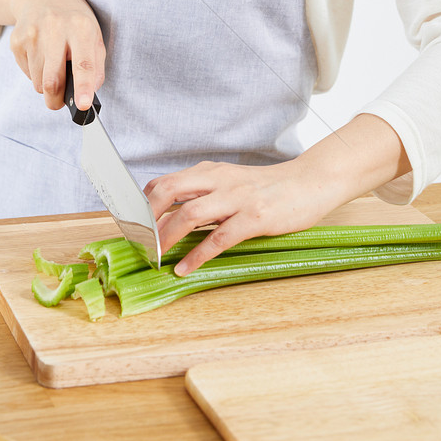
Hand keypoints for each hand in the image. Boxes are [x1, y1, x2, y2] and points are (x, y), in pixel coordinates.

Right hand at [7, 0, 105, 111]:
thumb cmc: (72, 19)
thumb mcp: (93, 34)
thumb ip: (96, 65)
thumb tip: (89, 93)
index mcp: (81, 27)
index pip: (83, 63)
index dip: (83, 87)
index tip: (83, 105)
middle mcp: (55, 28)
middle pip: (52, 81)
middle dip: (56, 100)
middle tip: (60, 103)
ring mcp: (32, 34)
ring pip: (38, 82)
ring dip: (47, 84)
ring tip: (54, 66)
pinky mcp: (16, 40)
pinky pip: (27, 74)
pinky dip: (36, 73)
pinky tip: (41, 55)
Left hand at [144, 157, 340, 275]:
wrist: (310, 183)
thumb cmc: (268, 187)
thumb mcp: (231, 182)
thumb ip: (205, 193)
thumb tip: (172, 215)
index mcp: (210, 171)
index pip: (164, 183)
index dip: (142, 206)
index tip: (131, 227)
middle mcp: (219, 180)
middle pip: (168, 191)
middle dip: (147, 219)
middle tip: (138, 242)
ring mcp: (236, 198)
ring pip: (189, 214)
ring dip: (167, 237)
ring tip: (155, 256)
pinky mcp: (255, 217)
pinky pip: (219, 238)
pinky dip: (198, 255)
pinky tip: (185, 268)